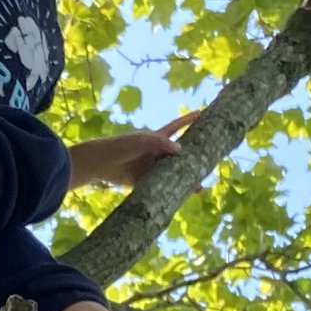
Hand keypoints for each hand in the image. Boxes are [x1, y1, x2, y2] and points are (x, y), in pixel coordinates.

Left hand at [67, 116, 196, 188]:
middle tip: (211, 159)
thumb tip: (181, 150)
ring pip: (172, 172)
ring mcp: (151, 166)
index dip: (188, 120)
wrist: (100, 164)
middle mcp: (155, 152)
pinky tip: (182, 196)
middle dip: (193, 155)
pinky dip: (171, 191)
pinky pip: (161, 186)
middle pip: (179, 152)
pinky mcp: (145, 181)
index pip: (176, 127)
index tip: (202, 113)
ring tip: (200, 186)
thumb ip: (160, 143)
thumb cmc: (120, 147)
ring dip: (185, 179)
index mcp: (155, 138)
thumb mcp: (140, 141)